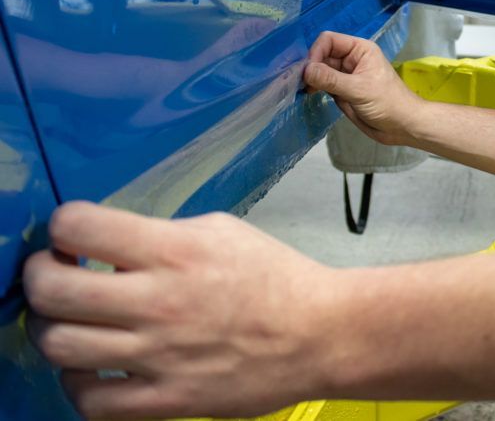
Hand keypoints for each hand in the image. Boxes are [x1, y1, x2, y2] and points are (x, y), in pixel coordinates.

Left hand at [24, 202, 339, 419]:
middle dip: (39, 276)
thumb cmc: (276, 276)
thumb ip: (162, 234)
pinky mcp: (167, 401)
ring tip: (74, 322)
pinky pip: (89, 402)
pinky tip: (94, 369)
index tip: (73, 237)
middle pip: (51, 291)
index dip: (64, 226)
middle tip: (56, 275)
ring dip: (53, 329)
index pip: (78, 226)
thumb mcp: (222, 231)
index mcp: (174, 250)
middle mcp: (158, 301)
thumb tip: (110, 245)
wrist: (320, 334)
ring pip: (58, 346)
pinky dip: (78, 384)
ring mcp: (158, 356)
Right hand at [303, 32, 425, 145]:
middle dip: (310, 66)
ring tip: (303, 89)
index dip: (316, 52)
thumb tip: (305, 70)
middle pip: (322, 55)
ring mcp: (346, 76)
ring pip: (320, 70)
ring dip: (311, 78)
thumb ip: (331, 79)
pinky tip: (308, 94)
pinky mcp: (342, 91)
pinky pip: (323, 85)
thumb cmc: (388, 103)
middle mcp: (351, 59)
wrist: (402, 126)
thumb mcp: (359, 89)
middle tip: (300, 83)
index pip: (329, 40)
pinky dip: (315, 88)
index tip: (308, 72)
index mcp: (359, 49)